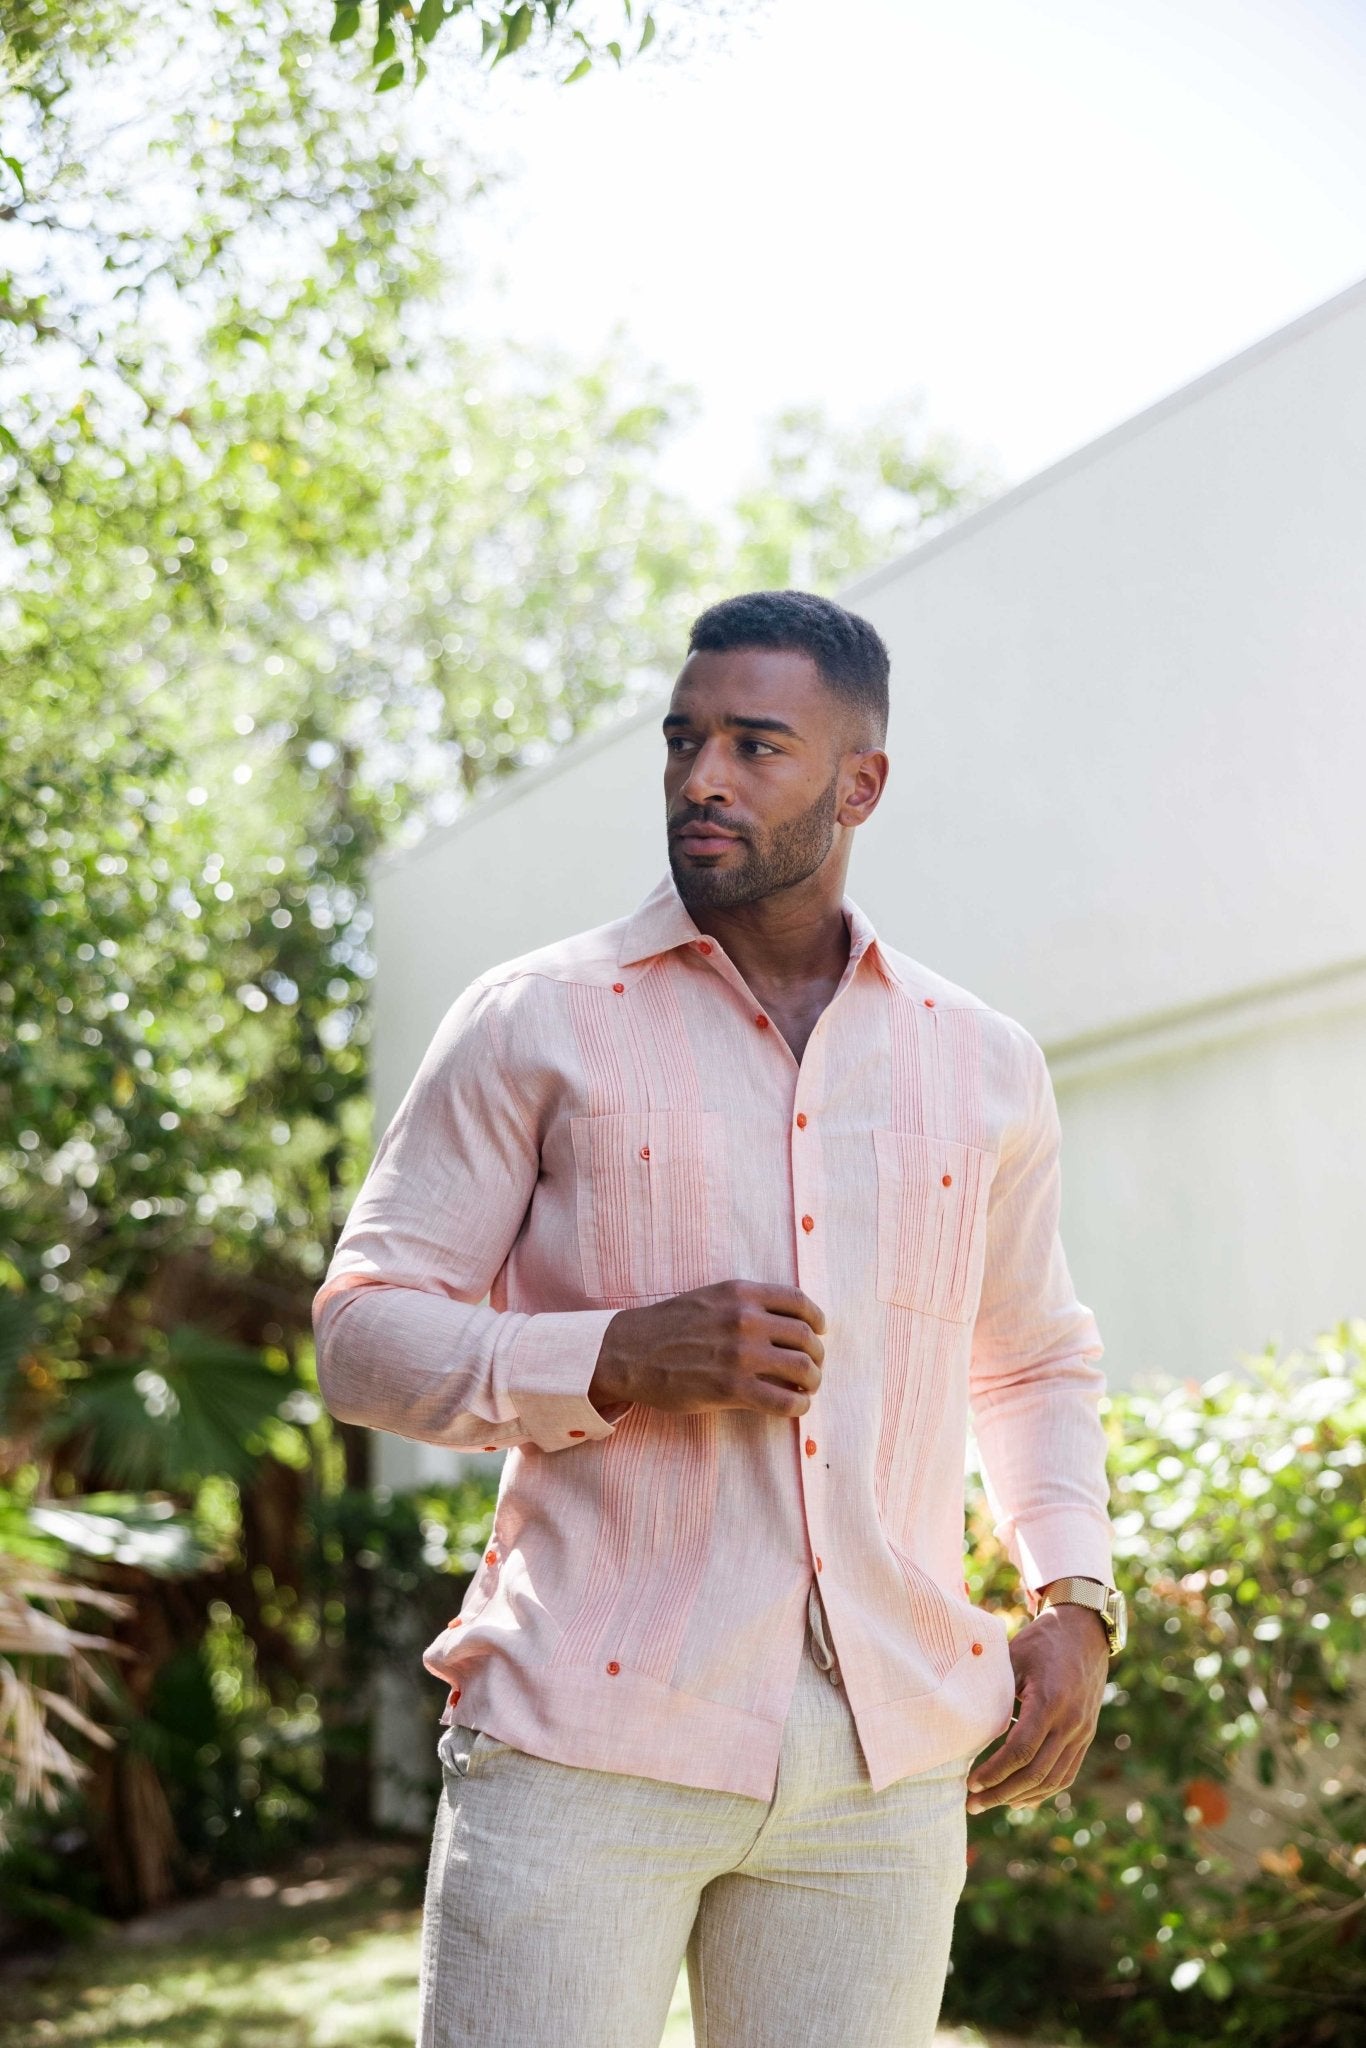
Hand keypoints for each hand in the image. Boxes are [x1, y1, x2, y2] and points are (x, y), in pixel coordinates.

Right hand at [590, 1279, 826, 1419]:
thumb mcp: (711, 1298)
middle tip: (812, 1367)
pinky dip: (798, 1406)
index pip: (800, 1302)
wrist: (629, 1352)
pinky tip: (794, 1407)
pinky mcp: (732, 1388)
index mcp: (742, 1293)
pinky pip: (784, 1401)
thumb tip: (786, 1324)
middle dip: (817, 1356)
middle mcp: (746, 1319)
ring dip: (812, 1382)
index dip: (817, 1320)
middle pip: (806, 1337)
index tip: (818, 1332)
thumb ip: (747, 1305)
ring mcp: (740, 1354)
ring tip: (806, 1388)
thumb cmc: (669, 1326)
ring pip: (803, 1369)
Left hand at [966, 1602, 1107, 1812]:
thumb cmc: (1041, 1642)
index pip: (1021, 1751)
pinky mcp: (1086, 1737)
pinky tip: (1020, 1797)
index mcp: (1049, 1702)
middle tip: (972, 1804)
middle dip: (1001, 1793)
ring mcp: (1082, 1733)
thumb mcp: (1013, 1659)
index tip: (971, 1783)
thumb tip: (963, 1722)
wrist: (1084, 1633)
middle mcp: (1070, 1723)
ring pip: (1052, 1780)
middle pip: (1035, 1773)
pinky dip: (1043, 1790)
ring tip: (991, 1803)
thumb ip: (994, 1692)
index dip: (994, 1772)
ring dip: (1021, 1797)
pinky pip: (1066, 1774)